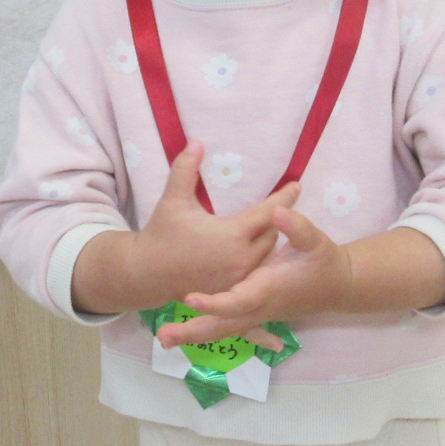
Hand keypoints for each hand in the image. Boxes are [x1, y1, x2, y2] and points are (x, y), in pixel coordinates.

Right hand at [73, 141, 299, 314]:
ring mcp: (238, 281)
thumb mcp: (173, 200)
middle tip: (290, 206)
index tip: (297, 184)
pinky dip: (271, 289)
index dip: (284, 196)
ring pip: (267, 260)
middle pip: (272, 236)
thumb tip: (196, 141)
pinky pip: (258, 290)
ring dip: (275, 246)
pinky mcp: (231, 295)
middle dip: (279, 221)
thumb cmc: (162, 233)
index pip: (268, 212)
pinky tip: (282, 304)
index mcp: (232, 234)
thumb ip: (186, 170)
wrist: (146, 272)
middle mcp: (241, 259)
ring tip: (285, 234)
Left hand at [156, 205, 352, 347]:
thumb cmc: (326, 262)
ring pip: (222, 330)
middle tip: (162, 337)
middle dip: (193, 332)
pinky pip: (229, 328)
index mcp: (267, 288)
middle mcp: (258, 307)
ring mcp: (256, 315)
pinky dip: (207, 333)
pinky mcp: (255, 315)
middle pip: (222, 326)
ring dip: (193, 336)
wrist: (338, 286)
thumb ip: (296, 227)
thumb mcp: (316, 241)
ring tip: (162, 339)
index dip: (214, 303)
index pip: (237, 301)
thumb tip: (277, 212)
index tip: (188, 298)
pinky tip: (184, 338)